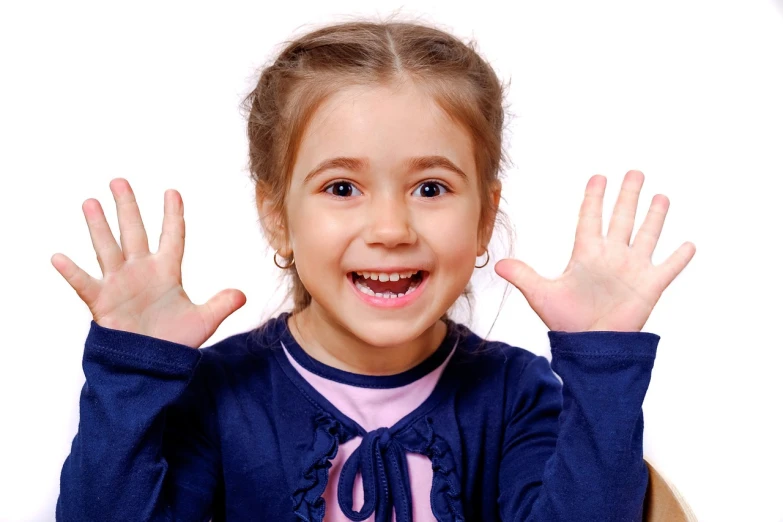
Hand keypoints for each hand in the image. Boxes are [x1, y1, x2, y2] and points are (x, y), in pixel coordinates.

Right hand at [51, 178, 245, 347]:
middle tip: (119, 181)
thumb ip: (222, 304)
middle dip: (127, 207)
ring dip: (99, 226)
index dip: (172, 215)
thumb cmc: (174, 342)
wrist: (152, 366)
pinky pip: (85, 284)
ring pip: (108, 249)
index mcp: (166, 271)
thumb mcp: (204, 321)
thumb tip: (242, 295)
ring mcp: (119, 284)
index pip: (171, 237)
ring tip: (90, 202)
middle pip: (134, 233)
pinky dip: (72, 272)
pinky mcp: (102, 302)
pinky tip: (59, 257)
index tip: (172, 192)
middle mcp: (141, 271)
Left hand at [495, 170, 695, 332]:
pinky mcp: (649, 286)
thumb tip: (497, 264)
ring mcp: (632, 270)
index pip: (591, 218)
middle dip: (628, 196)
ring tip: (661, 197)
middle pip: (621, 218)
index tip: (598, 178)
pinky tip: (689, 243)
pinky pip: (668, 267)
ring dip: (655, 217)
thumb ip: (524, 276)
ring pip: (646, 235)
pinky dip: (679, 257)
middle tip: (635, 173)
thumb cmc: (566, 321)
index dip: (594, 198)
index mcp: (586, 254)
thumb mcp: (542, 295)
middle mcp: (611, 256)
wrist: (590, 346)